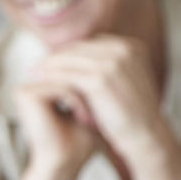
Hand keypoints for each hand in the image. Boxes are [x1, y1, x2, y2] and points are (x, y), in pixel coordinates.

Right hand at [13, 78, 99, 176]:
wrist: (64, 165)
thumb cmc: (77, 144)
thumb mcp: (87, 111)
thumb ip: (91, 92)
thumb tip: (109, 74)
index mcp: (39, 90)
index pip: (71, 74)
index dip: (91, 86)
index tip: (107, 103)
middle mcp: (29, 88)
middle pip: (68, 75)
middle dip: (89, 91)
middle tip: (105, 109)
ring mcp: (24, 89)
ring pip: (67, 81)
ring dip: (85, 98)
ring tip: (93, 118)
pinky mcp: (25, 95)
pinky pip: (61, 87)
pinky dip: (77, 101)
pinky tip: (83, 119)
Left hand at [35, 36, 169, 160]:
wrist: (147, 135)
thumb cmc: (131, 113)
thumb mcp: (123, 81)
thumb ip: (105, 66)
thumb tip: (77, 57)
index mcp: (131, 46)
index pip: (90, 44)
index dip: (68, 53)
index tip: (51, 62)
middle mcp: (124, 49)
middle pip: (78, 48)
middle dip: (56, 57)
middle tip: (36, 66)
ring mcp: (114, 62)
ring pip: (70, 59)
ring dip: (49, 66)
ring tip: (34, 74)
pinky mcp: (101, 79)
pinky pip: (68, 75)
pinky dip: (52, 78)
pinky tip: (40, 83)